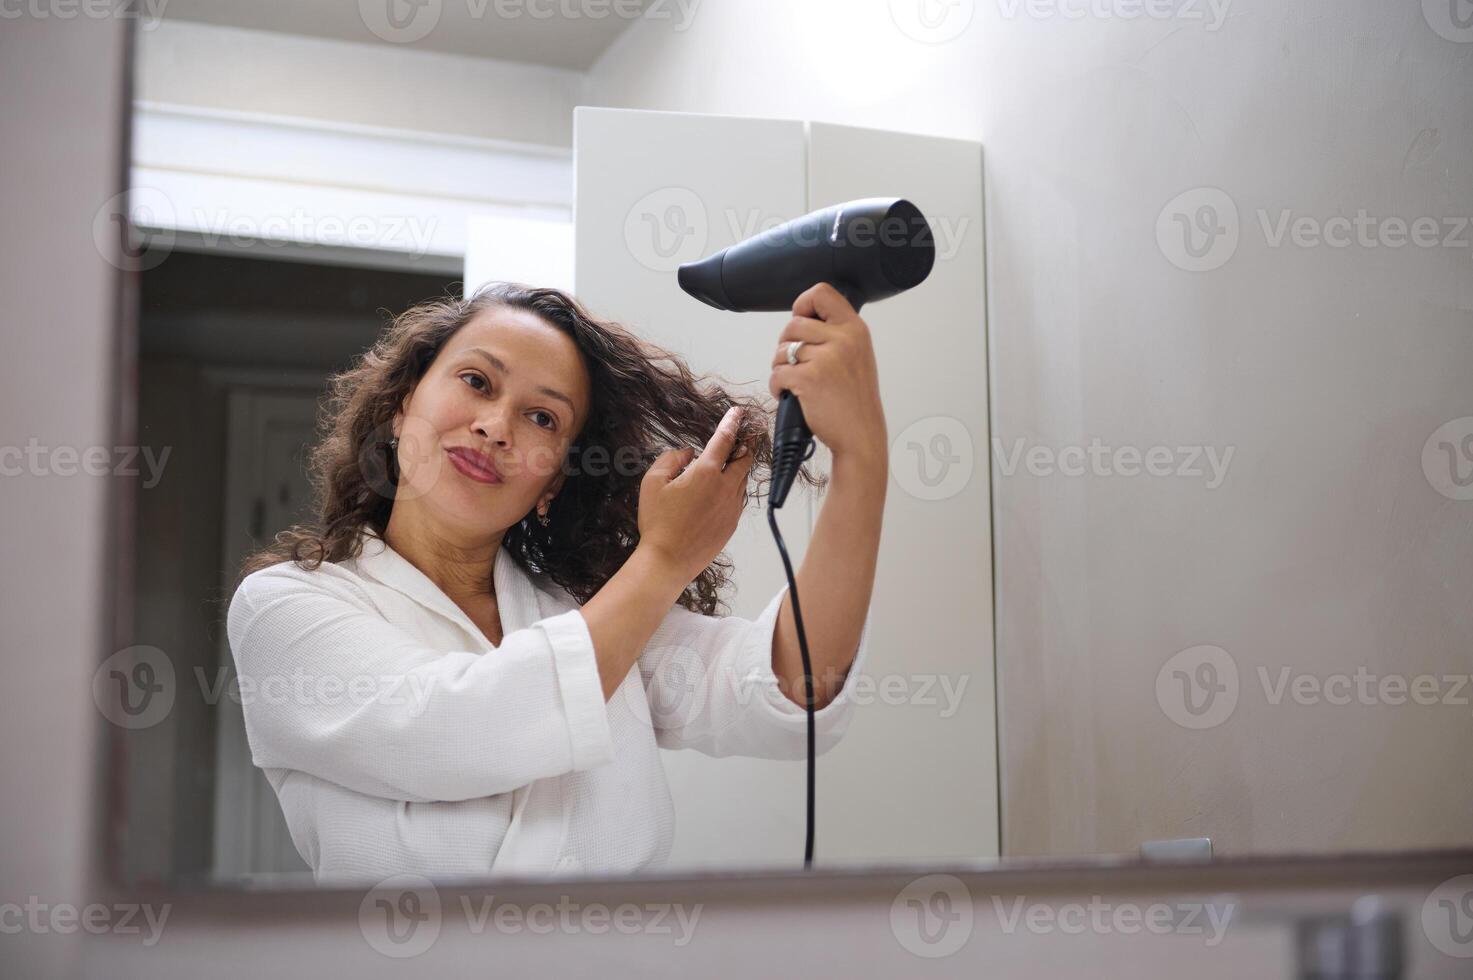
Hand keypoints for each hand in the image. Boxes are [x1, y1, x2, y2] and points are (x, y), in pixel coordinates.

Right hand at [637, 406, 754, 583]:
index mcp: (706, 473)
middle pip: (743, 459)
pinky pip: (738, 499)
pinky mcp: (732, 524)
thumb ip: (670, 460)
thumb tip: (686, 454)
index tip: (738, 413)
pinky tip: (722, 490)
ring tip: (731, 462)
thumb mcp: (652, 483)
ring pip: (742, 480)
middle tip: (746, 434)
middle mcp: (725, 488)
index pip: (725, 440)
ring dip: (739, 468)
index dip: (732, 423)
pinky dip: (734, 489)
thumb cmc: (658, 523)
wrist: (667, 561)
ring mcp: (731, 507)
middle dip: (746, 444)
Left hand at [768, 282, 887, 463]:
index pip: (821, 293)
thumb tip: (802, 320)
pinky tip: (789, 394)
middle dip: (787, 345)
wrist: (861, 435)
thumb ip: (836, 335)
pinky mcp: (808, 378)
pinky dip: (777, 386)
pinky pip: (776, 373)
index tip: (802, 320)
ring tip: (795, 381)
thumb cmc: (855, 401)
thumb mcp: (857, 356)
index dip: (803, 304)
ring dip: (780, 367)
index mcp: (856, 330)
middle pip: (793, 324)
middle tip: (796, 364)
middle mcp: (843, 339)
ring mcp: (826, 358)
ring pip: (781, 349)